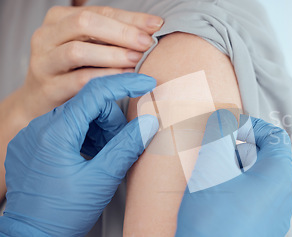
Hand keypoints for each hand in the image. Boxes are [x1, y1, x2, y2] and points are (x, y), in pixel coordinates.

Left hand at [0, 73, 158, 235]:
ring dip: (98, 130)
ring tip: (103, 156)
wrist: (32, 235)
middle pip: (87, 105)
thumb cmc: (63, 213)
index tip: (146, 82)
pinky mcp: (31, 144)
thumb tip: (150, 121)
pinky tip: (89, 157)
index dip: (125, 85)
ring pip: (77, 115)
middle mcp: (39, 128)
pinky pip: (64, 127)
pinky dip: (83, 136)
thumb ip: (127, 146)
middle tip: (119, 145)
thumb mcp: (102, 179)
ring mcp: (32, 135)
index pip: (95, 93)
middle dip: (111, 121)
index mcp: (55, 133)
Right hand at [22, 6, 162, 118]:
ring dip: (113, 55)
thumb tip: (154, 27)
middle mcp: (46, 36)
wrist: (38, 103)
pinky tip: (125, 78)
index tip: (156, 25)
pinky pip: (79, 80)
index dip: (130, 18)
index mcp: (59, 19)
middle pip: (85, 23)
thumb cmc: (72, 71)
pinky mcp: (48, 88)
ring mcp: (44, 62)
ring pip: (78, 51)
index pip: (99, 12)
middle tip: (147, 43)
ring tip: (137, 59)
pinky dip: (105, 77)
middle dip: (121, 32)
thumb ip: (114, 37)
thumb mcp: (91, 48)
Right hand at [176, 111, 291, 236]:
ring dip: (235, 172)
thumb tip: (224, 117)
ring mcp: (274, 218)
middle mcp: (283, 197)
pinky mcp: (262, 232)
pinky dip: (236, 192)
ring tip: (211, 179)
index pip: (275, 136)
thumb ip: (219, 133)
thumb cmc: (214, 222)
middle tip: (214, 155)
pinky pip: (253, 202)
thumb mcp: (212, 167)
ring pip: (258, 181)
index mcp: (278, 176)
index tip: (228, 130)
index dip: (251, 126)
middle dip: (238, 150)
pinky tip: (215, 202)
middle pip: (267, 159)